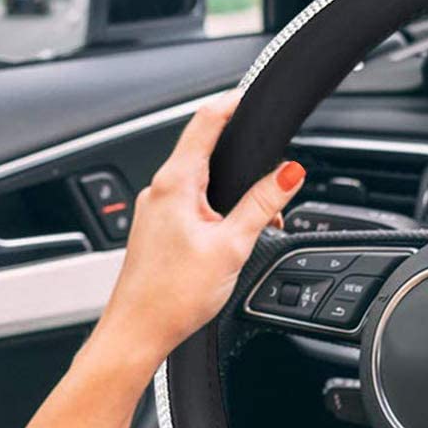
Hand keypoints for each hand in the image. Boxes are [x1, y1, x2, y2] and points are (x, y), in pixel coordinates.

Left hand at [93, 91, 304, 378]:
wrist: (137, 333)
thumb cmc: (173, 295)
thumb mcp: (232, 245)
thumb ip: (263, 204)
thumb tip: (290, 172)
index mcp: (175, 184)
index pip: (204, 123)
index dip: (231, 104)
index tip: (250, 94)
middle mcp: (159, 191)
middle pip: (203, 150)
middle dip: (240, 157)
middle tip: (270, 166)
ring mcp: (155, 210)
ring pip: (199, 182)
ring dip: (231, 190)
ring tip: (258, 217)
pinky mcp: (156, 230)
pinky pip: (190, 205)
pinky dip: (216, 210)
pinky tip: (231, 236)